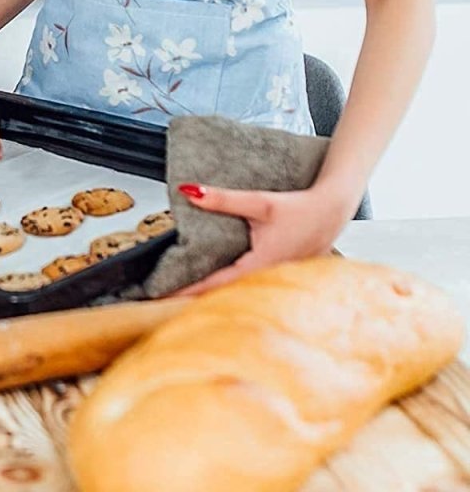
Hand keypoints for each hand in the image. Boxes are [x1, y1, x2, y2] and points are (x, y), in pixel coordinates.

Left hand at [172, 180, 359, 296]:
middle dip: (196, 300)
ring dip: (214, 298)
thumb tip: (189, 191)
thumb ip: (223, 199)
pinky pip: (252, 289)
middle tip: (164, 302)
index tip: (162, 297)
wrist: (333, 211)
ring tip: (183, 302)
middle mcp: (269, 279)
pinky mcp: (281, 278)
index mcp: (261, 265)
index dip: (187, 291)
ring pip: (240, 295)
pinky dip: (232, 291)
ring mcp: (277, 282)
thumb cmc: (301, 209)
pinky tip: (218, 293)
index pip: (216, 284)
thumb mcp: (259, 202)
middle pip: (226, 296)